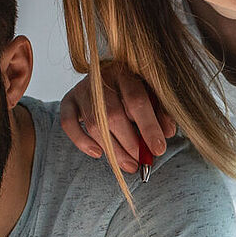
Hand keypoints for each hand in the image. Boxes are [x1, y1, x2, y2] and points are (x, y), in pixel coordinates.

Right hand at [59, 64, 175, 170]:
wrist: (108, 76)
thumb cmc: (135, 89)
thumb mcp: (153, 96)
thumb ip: (161, 112)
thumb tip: (168, 132)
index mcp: (126, 72)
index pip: (137, 100)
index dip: (149, 127)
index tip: (158, 149)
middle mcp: (101, 78)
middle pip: (113, 115)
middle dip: (130, 143)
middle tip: (142, 161)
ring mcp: (82, 89)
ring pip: (93, 124)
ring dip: (112, 150)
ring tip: (129, 165)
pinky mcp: (68, 100)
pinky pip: (68, 123)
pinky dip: (81, 141)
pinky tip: (98, 153)